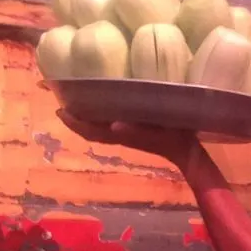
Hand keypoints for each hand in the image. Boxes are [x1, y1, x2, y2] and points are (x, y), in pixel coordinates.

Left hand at [56, 111, 200, 171]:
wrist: (189, 152)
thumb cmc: (175, 139)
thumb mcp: (156, 134)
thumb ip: (136, 131)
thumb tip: (113, 125)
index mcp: (123, 135)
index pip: (92, 132)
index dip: (75, 123)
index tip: (60, 110)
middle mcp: (121, 134)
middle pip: (90, 129)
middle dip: (74, 117)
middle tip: (61, 98)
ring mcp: (127, 133)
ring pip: (98, 126)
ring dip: (84, 116)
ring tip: (75, 100)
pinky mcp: (135, 129)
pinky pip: (109, 123)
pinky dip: (99, 115)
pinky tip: (102, 104)